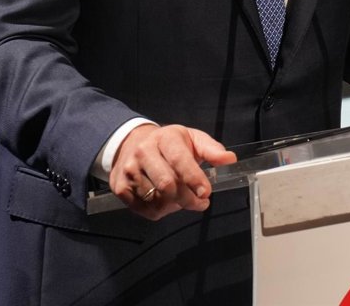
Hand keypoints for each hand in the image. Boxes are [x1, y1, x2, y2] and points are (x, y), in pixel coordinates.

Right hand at [108, 124, 237, 220]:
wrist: (131, 143)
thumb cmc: (167, 143)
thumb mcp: (191, 138)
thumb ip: (211, 149)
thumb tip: (229, 159)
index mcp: (164, 138)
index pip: (179, 160)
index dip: (194, 179)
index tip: (206, 193)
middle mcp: (143, 153)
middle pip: (167, 185)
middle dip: (188, 199)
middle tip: (201, 202)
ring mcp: (129, 171)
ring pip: (157, 200)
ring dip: (175, 205)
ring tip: (182, 198)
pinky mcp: (120, 187)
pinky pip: (145, 210)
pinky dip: (160, 211)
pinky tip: (166, 201)